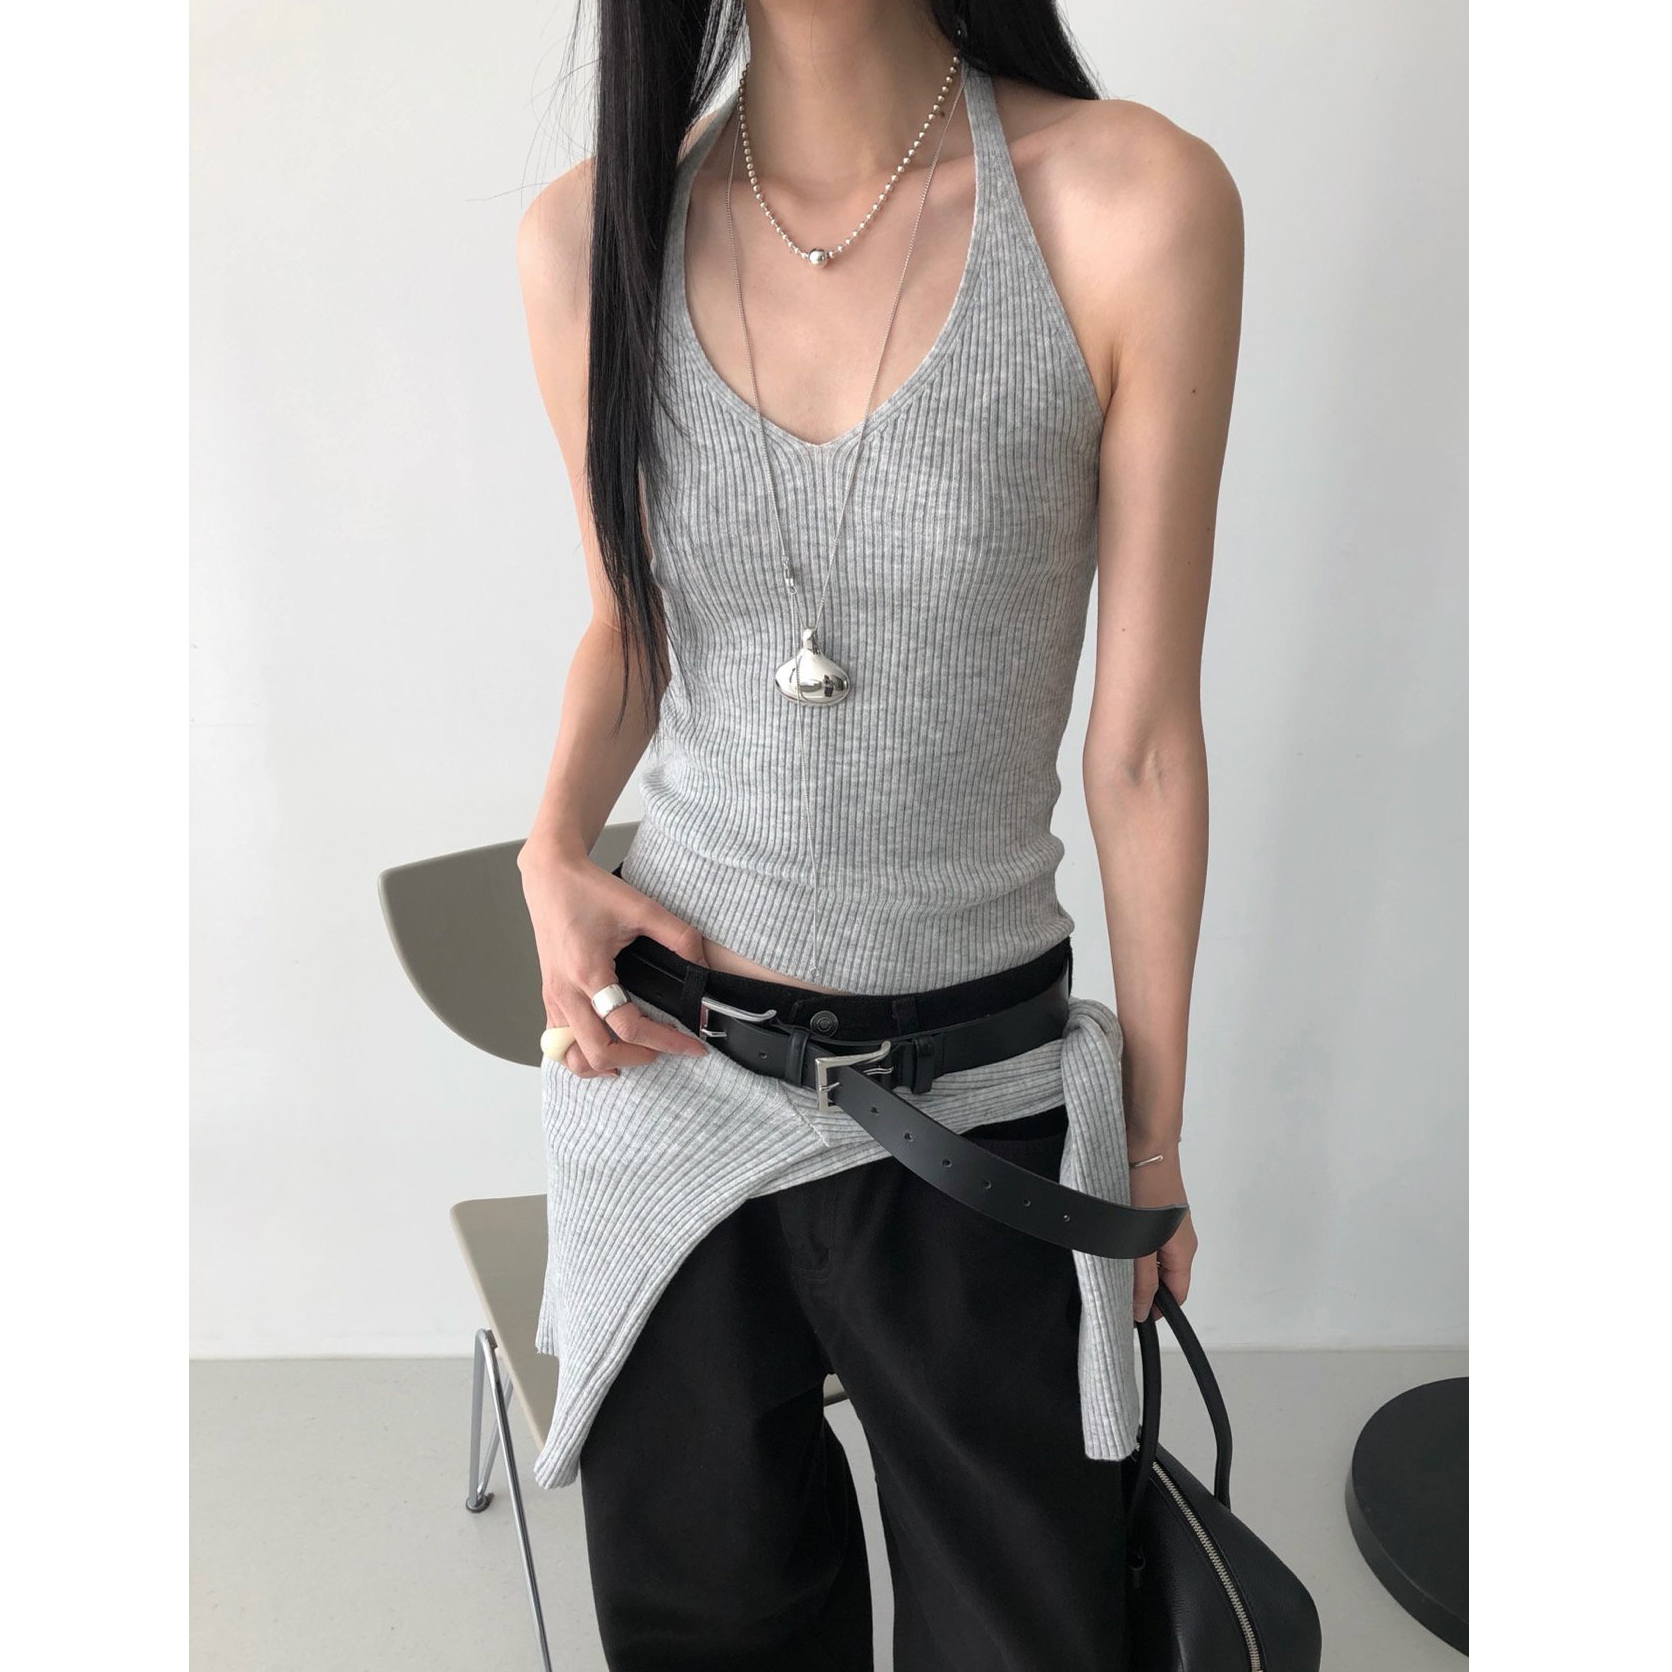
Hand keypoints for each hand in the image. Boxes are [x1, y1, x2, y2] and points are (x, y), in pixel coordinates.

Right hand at [519, 847, 709, 1077]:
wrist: (551, 877)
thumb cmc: (587, 890)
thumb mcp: (642, 907)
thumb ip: (679, 937)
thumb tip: (703, 966)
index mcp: (589, 973)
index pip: (628, 1027)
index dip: (667, 1042)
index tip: (692, 1045)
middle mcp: (566, 992)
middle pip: (598, 1052)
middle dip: (637, 1058)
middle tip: (666, 1050)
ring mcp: (553, 997)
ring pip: (570, 1056)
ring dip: (602, 1063)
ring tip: (633, 1056)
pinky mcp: (549, 996)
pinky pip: (557, 1043)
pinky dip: (580, 1054)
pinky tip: (604, 1047)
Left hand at [1129, 1151, 1195, 1321]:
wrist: (1146, 1144)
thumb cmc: (1147, 1189)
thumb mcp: (1140, 1242)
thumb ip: (1142, 1280)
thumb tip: (1142, 1312)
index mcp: (1184, 1252)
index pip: (1177, 1295)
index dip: (1157, 1308)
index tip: (1132, 1313)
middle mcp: (1181, 1239)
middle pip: (1166, 1277)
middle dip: (1143, 1286)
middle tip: (1115, 1284)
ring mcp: (1168, 1223)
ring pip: (1153, 1257)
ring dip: (1135, 1263)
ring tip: (1111, 1259)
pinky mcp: (1156, 1209)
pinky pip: (1146, 1237)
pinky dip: (1132, 1244)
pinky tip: (1113, 1237)